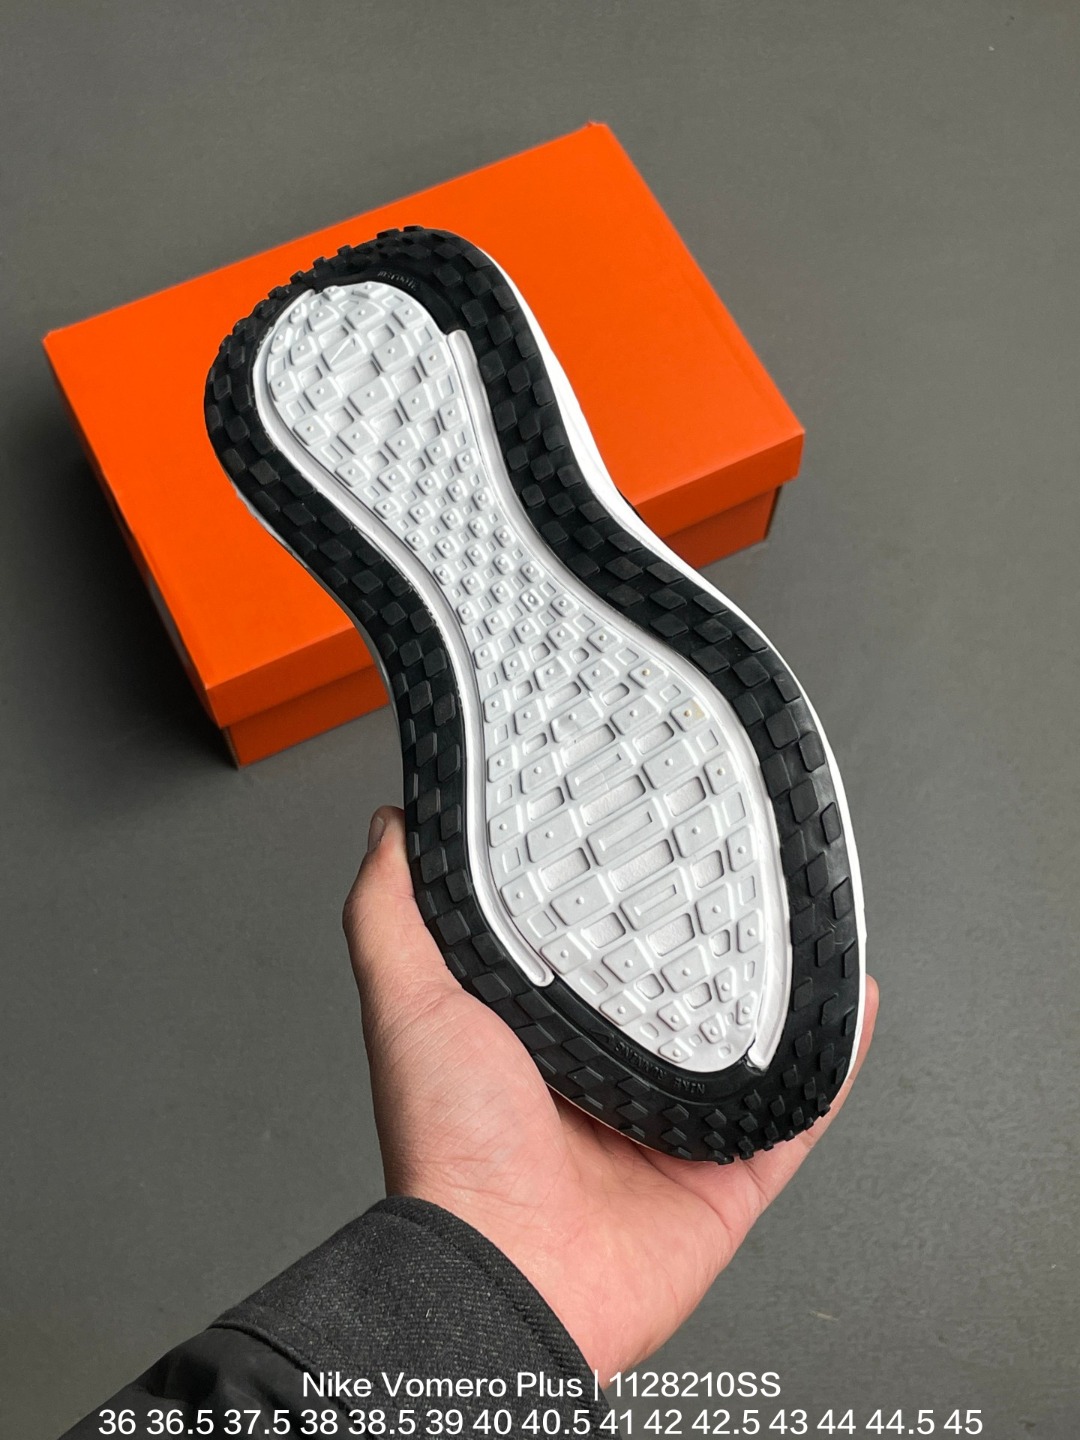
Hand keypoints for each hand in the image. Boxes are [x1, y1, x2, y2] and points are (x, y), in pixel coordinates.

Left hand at [344, 807, 878, 1381]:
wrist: (507, 1278)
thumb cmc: (452, 1152)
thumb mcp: (409, 1006)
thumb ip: (391, 917)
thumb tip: (391, 829)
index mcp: (539, 1036)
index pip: (585, 945)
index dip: (608, 892)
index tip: (636, 831)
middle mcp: (606, 1079)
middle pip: (672, 991)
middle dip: (702, 936)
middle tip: (734, 868)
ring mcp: (670, 1127)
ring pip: (742, 1043)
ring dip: (776, 990)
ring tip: (803, 923)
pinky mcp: (725, 1174)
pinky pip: (797, 1111)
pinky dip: (834, 1061)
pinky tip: (853, 1004)